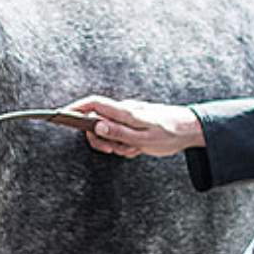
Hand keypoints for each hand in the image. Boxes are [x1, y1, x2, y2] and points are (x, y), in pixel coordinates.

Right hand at [65, 95, 204, 157]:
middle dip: (101, 139)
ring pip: (110, 131)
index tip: (62, 115)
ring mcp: (129, 116)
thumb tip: (96, 126)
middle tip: (114, 150)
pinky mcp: (134, 123)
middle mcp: (125, 110)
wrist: (191, 129)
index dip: (76, 108)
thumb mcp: (143, 139)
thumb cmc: (169, 133)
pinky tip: (138, 149)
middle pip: (98, 120)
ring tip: (133, 149)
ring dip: (117, 144)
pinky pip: (121, 134)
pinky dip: (125, 144)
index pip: (94, 103)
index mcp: (125, 111)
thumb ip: (118, 132)